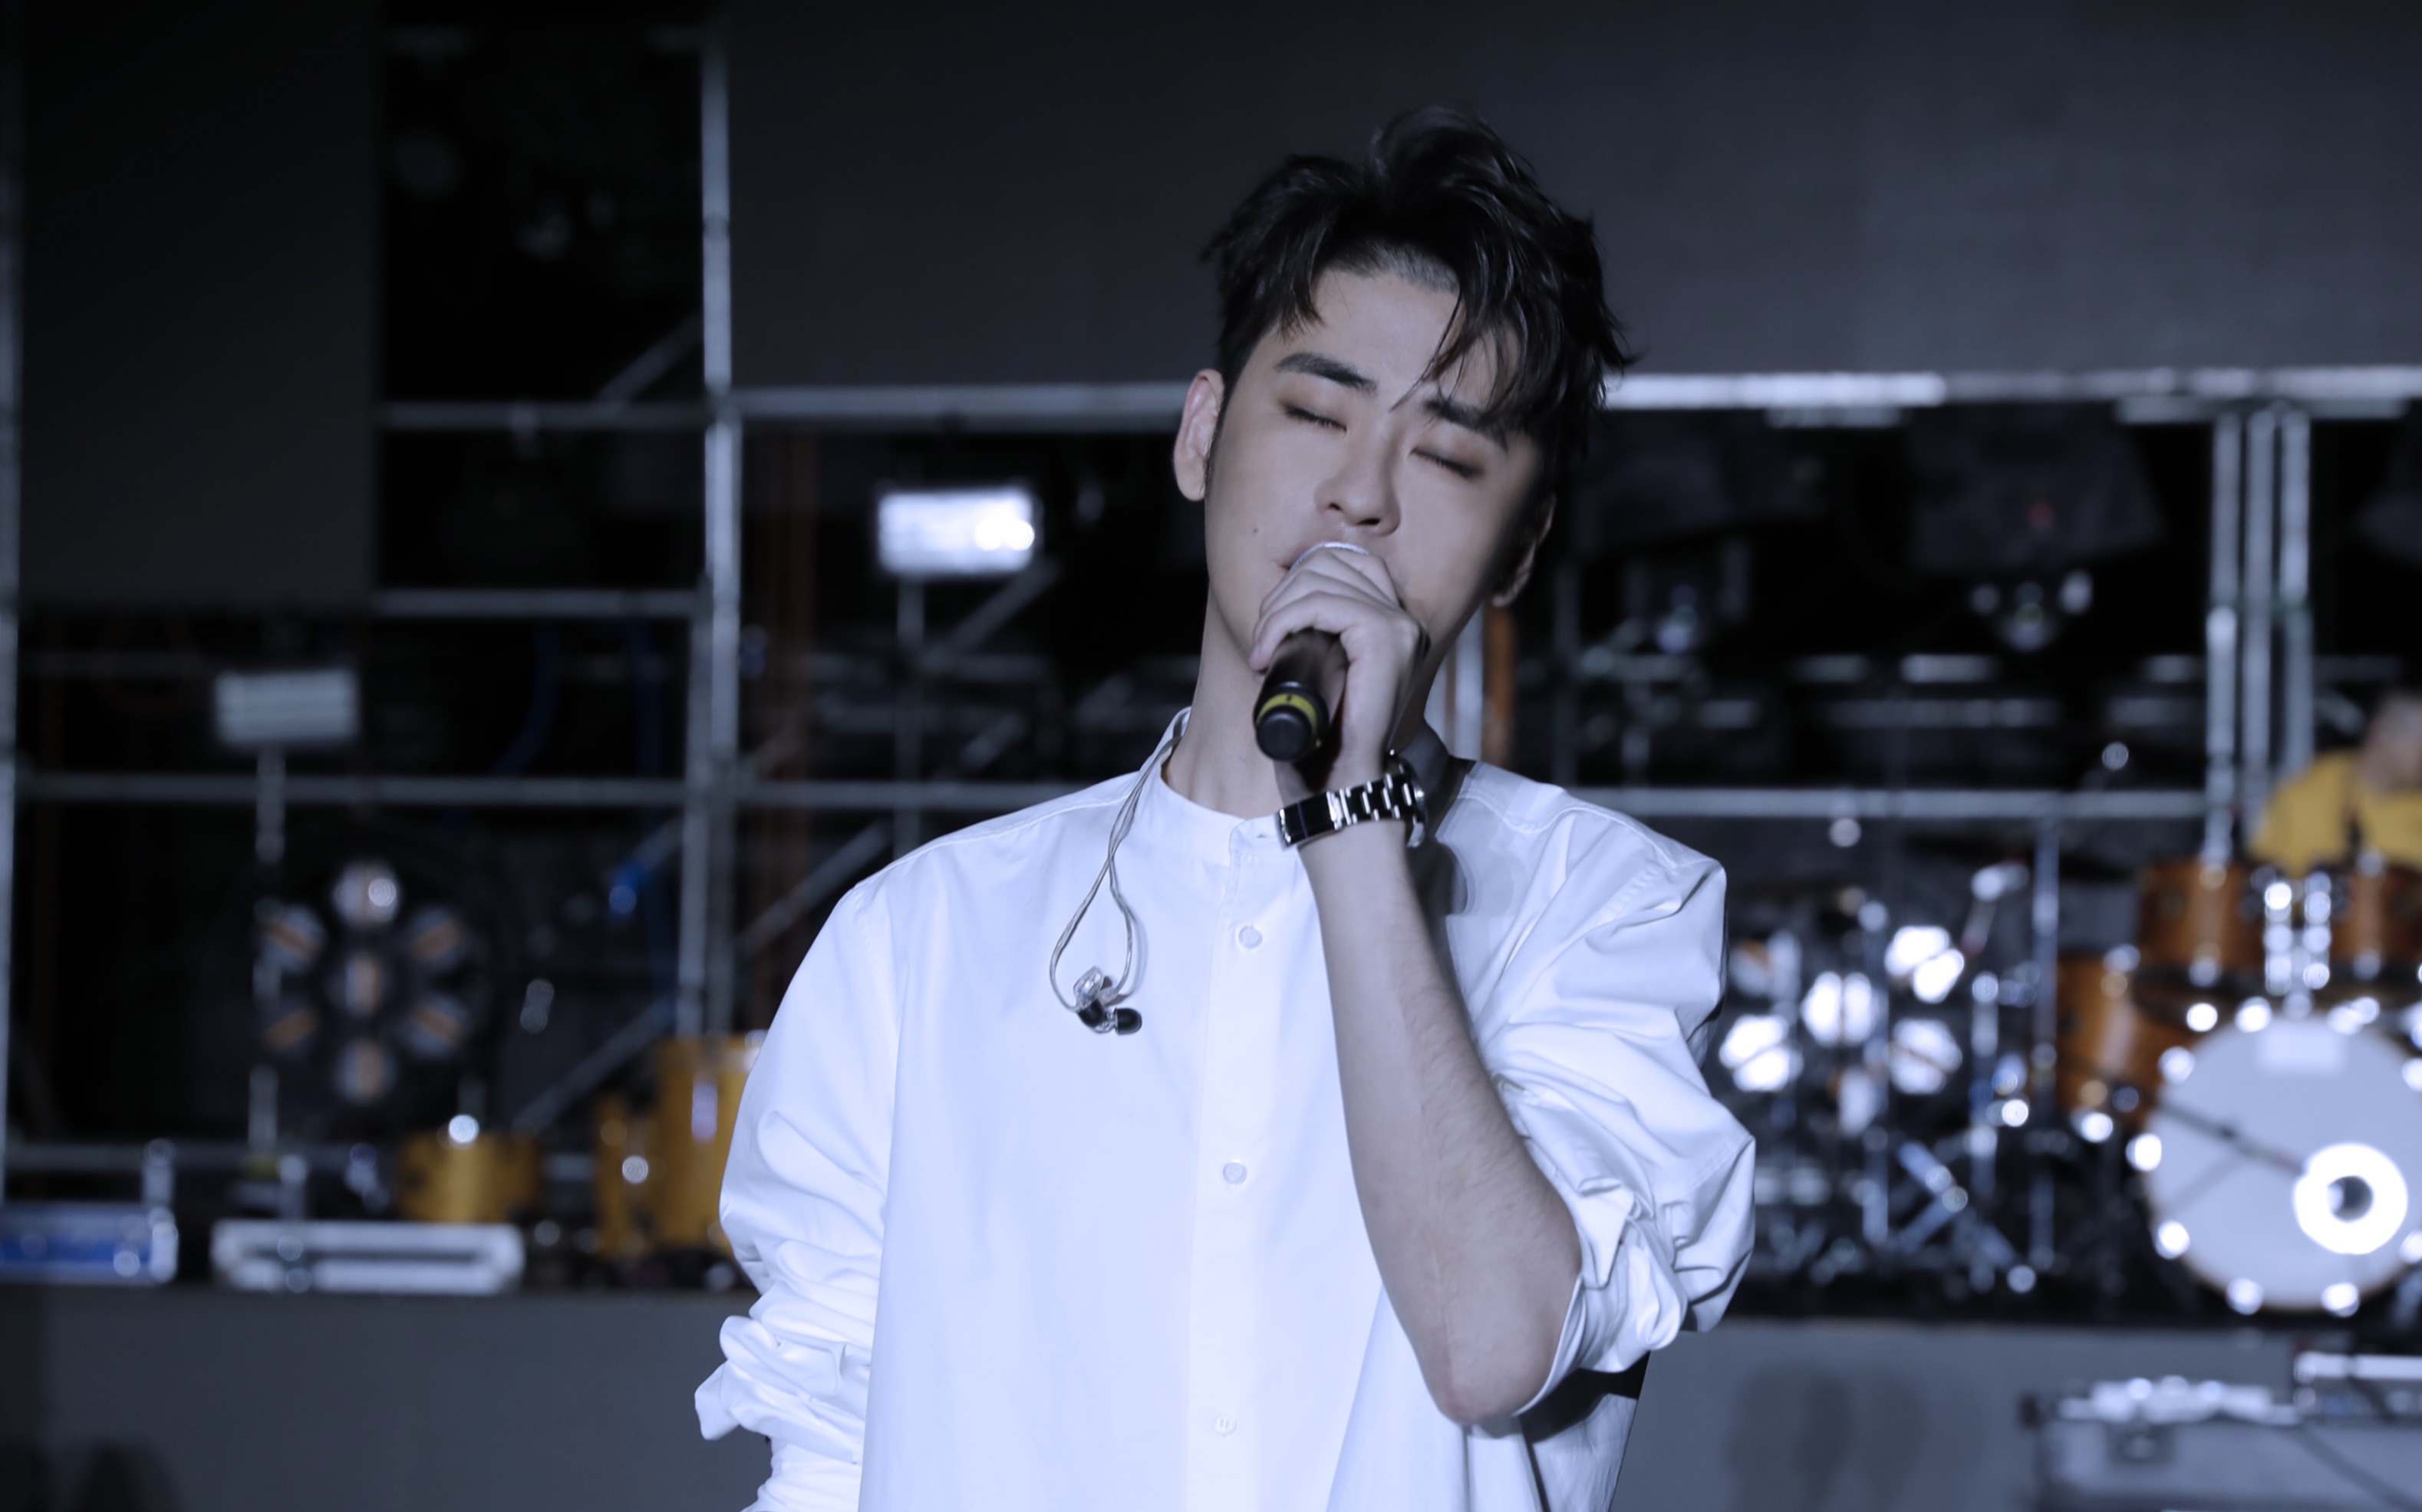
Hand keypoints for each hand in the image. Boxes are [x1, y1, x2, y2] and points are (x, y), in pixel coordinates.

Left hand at [1247, 546, 1427, 798]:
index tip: (1269, 630)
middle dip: (1281, 594)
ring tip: (1262, 650)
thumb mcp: (1321, 673)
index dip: (1295, 586)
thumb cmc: (1325, 738)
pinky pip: (1323, 603)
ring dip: (1277, 610)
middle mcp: (1404, 620)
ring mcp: (1400, 627)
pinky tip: (1267, 651)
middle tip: (1262, 642)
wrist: (1341, 784)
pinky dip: (1283, 621)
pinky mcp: (1386, 638)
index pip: (1343, 564)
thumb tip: (1278, 603)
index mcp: (1393, 624)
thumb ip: (1317, 637)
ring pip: (1322, 577)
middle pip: (1330, 561)